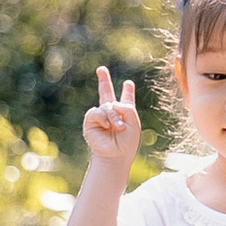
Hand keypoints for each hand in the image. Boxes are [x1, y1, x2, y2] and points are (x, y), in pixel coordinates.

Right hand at [82, 62, 142, 176]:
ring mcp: (101, 117)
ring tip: (117, 127)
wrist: (115, 156)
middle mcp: (112, 114)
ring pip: (107, 105)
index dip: (127, 92)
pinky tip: (107, 126)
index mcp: (125, 115)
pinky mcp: (91, 121)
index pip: (126, 100)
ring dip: (113, 116)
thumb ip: (127, 108)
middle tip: (101, 69)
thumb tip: (112, 104)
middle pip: (107, 93)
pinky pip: (97, 112)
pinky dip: (104, 118)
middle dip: (104, 81)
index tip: (128, 84)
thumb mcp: (134, 123)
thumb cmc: (127, 143)